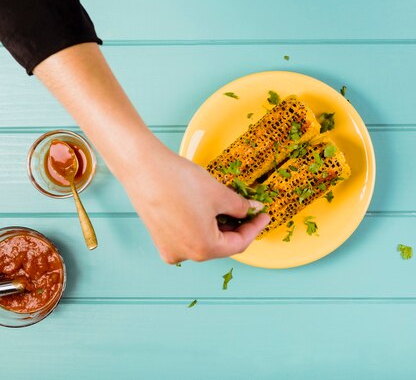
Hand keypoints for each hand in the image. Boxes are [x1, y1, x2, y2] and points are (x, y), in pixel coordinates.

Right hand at [33, 43, 269, 262]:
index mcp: (203, 249)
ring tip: (230, 206)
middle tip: (250, 210)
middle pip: (221, 245)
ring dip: (220, 226)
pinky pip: (188, 236)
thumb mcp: (219, 194)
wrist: (143, 168)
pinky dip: (202, 225)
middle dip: (238, 227)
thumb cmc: (180, 181)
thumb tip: (252, 210)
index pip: (239, 243)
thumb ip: (240, 207)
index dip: (255, 228)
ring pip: (204, 240)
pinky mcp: (159, 238)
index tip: (264, 215)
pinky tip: (209, 209)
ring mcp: (169, 248)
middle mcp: (185, 255)